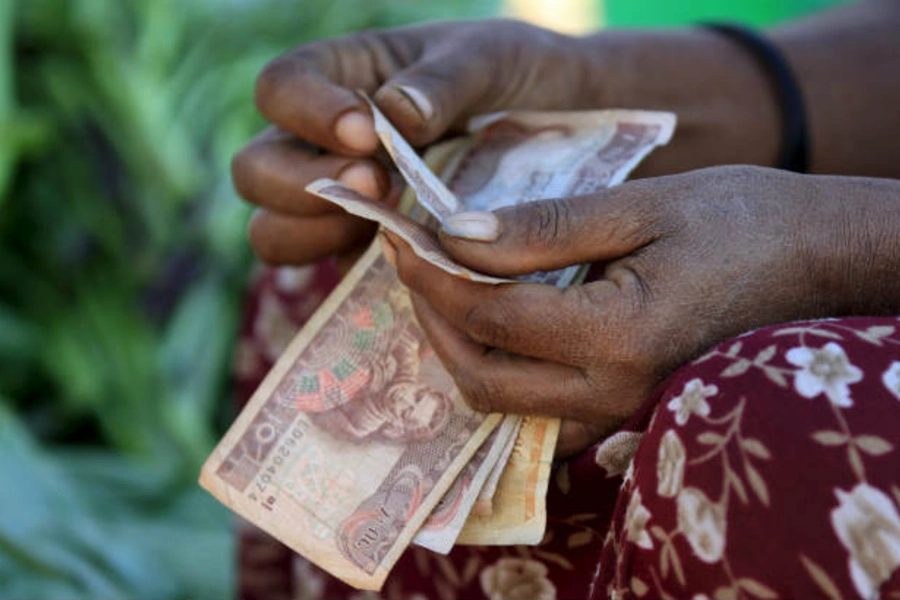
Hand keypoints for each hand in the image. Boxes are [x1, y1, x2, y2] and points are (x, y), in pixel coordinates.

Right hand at [232, 20, 783, 268]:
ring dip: (312, 232)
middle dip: (304, 184)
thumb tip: (395, 116)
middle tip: (379, 186)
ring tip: (386, 224)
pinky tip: (397, 258)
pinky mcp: (362, 246)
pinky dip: (340, 268)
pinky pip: (320, 267)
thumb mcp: (492, 59)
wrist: (562, 130)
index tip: (366, 131)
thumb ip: (445, 81)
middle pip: (255, 169)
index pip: (280, 87)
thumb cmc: (521, 78)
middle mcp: (323, 142)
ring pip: (272, 228)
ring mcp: (338, 200)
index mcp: (343, 77)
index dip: (307, 112)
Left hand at [386, 165, 899, 455]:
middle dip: (431, 317)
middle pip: (481, 375)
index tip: (404, 235)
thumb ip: (543, 230)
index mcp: (619, 337)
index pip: (492, 315)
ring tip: (436, 285)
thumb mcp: (640, 207)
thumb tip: (455, 236)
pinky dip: (493, 368)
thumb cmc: (738, 222)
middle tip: (410, 259)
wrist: (811, 263)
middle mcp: (612, 394)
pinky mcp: (618, 412)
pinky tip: (483, 322)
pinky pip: (532, 410)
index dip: (435, 276)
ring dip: (455, 346)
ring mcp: (616, 414)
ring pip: (501, 402)